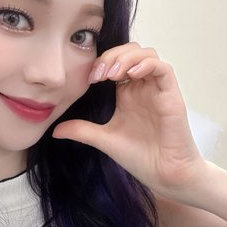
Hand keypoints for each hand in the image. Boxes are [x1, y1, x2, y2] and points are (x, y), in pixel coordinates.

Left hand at [52, 41, 207, 200]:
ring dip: (127, 58)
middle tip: (98, 74)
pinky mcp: (171, 95)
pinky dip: (146, 65)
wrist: (165, 174)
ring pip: (146, 54)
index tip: (88, 79)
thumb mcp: (104, 140)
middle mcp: (143, 87)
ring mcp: (158, 89)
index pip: (115, 62)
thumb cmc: (140, 157)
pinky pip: (163, 68)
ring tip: (111, 75)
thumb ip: (82, 131)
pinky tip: (130, 75)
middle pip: (130, 52)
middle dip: (112, 56)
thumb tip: (55, 131)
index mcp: (127, 93)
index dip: (101, 63)